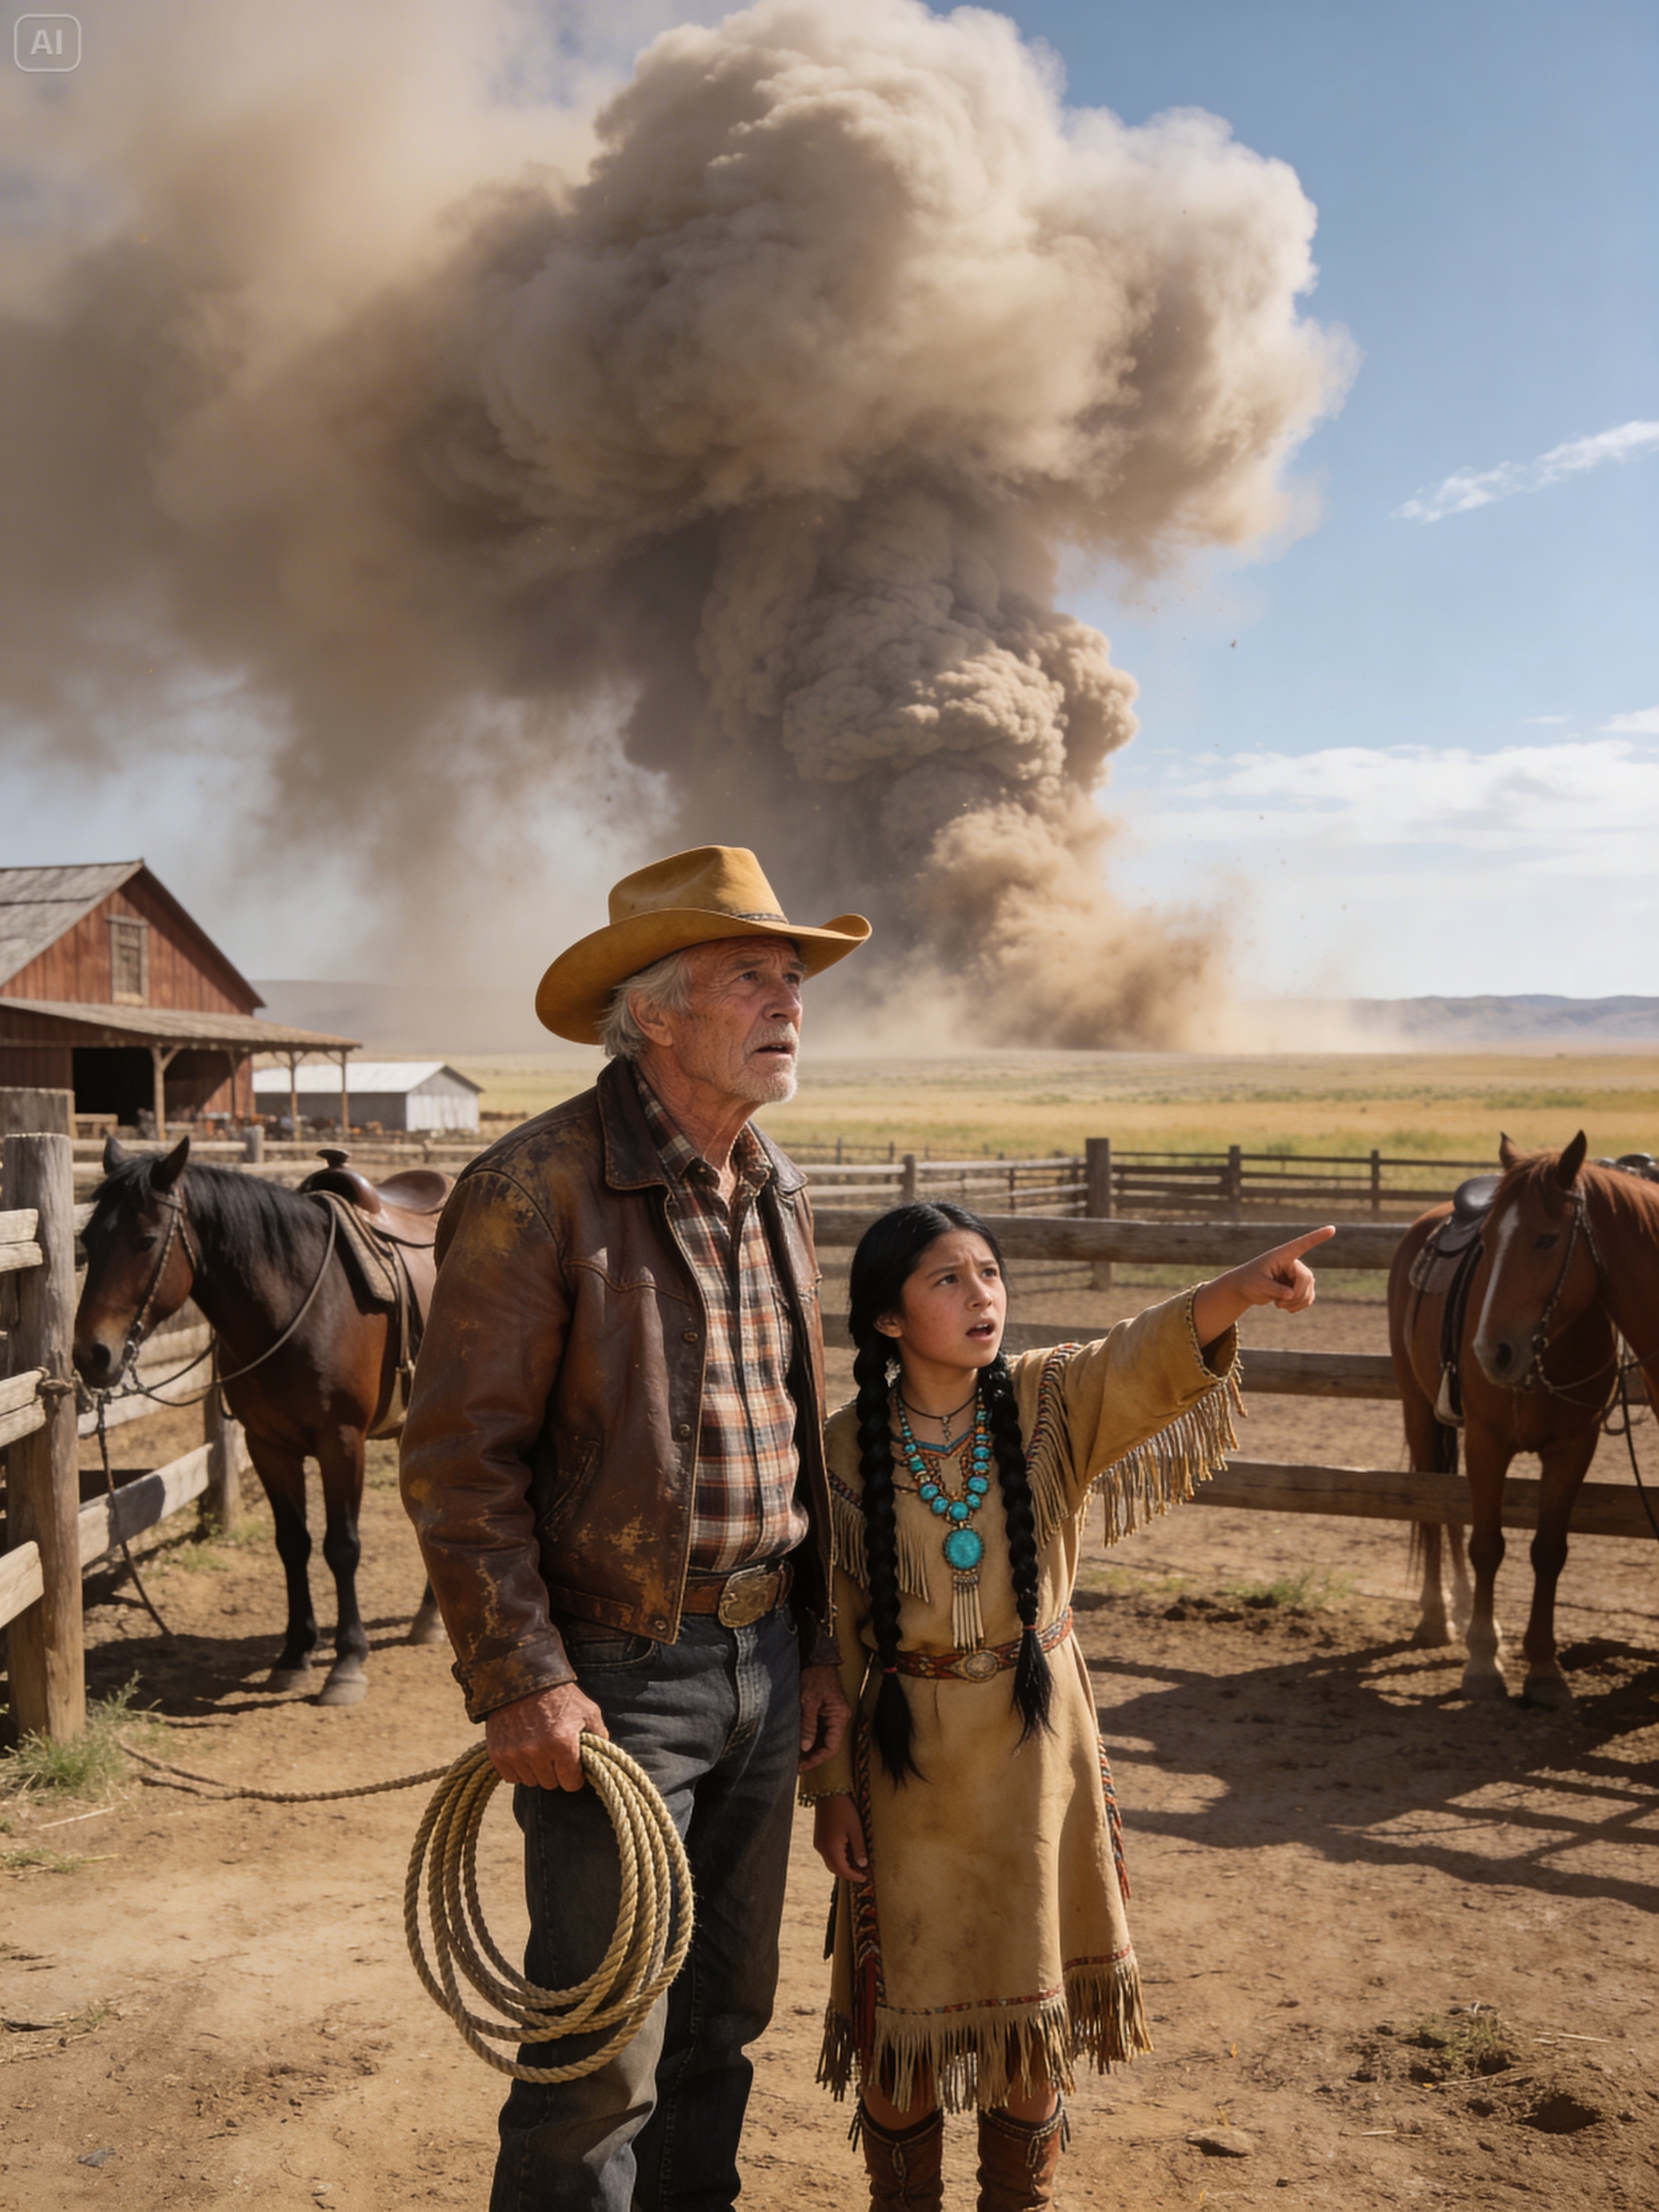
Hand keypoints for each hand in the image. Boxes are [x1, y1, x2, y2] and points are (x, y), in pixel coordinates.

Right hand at [484, 1679, 606, 1791]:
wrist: (525, 1677)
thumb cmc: (561, 1696)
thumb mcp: (589, 1711)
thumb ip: (599, 1737)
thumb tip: (600, 1761)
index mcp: (562, 1743)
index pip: (571, 1783)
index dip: (575, 1774)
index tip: (574, 1762)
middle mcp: (537, 1751)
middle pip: (551, 1784)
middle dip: (556, 1771)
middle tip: (555, 1751)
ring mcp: (515, 1753)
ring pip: (531, 1781)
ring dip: (537, 1769)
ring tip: (539, 1746)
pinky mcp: (497, 1753)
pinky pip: (512, 1777)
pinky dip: (518, 1767)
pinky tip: (524, 1749)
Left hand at [798, 1663, 850, 1771]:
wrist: (816, 1656)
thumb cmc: (813, 1675)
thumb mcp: (808, 1701)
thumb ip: (807, 1725)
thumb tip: (805, 1748)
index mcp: (839, 1717)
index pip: (830, 1748)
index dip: (815, 1760)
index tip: (800, 1768)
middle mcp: (839, 1718)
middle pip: (827, 1746)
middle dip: (811, 1757)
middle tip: (794, 1766)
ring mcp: (832, 1715)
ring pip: (822, 1739)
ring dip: (809, 1749)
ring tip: (793, 1758)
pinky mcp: (825, 1711)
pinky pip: (819, 1730)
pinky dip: (808, 1738)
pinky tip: (796, 1743)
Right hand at [813, 1793, 869, 1881]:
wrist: (828, 1792)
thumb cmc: (844, 1809)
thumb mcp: (856, 1829)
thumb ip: (859, 1849)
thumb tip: (863, 1865)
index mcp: (831, 1848)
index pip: (843, 1870)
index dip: (854, 1876)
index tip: (866, 1878)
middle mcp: (822, 1848)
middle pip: (835, 1869)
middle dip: (848, 1873)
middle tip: (862, 1873)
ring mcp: (818, 1843)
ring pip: (831, 1862)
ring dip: (843, 1866)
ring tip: (857, 1864)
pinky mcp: (818, 1838)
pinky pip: (828, 1854)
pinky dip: (838, 1858)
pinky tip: (848, 1852)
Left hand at [1191, 1225, 1335, 1344]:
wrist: (1246, 1289)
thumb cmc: (1249, 1281)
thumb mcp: (1258, 1285)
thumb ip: (1274, 1289)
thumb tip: (1290, 1295)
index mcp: (1282, 1255)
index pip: (1302, 1244)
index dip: (1317, 1237)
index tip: (1332, 1228)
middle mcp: (1293, 1263)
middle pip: (1306, 1279)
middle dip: (1295, 1296)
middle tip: (1278, 1305)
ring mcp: (1298, 1275)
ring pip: (1308, 1292)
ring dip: (1295, 1303)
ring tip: (1278, 1306)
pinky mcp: (1299, 1287)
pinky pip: (1308, 1298)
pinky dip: (1299, 1306)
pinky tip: (1287, 1308)